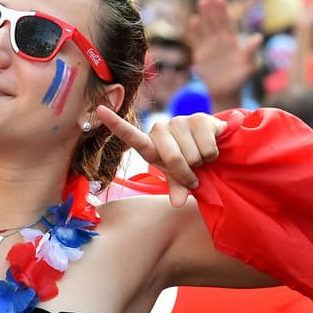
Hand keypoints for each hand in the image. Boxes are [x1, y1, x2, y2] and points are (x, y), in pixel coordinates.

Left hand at [98, 107, 225, 207]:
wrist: (211, 147)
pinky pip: (207, 147)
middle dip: (187, 173)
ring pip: (193, 155)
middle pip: (174, 159)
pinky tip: (209, 147)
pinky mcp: (199, 118)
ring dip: (201, 163)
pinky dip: (212, 155)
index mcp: (149, 145)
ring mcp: (178, 121)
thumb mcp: (177, 179)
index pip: (130, 135)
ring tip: (199, 157)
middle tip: (192, 173)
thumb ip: (176, 189)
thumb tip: (178, 202)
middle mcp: (160, 129)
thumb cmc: (186, 164)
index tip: (99, 109)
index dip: (115, 123)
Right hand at [188, 0, 260, 104]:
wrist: (226, 91)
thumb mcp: (249, 65)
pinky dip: (196, 29)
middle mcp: (221, 41)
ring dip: (204, 14)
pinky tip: (194, 19)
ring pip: (207, 26)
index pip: (227, 21)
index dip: (224, 9)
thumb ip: (251, 51)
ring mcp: (210, 46)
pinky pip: (198, 38)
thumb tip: (258, 37)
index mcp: (232, 41)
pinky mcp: (201, 53)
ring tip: (201, 1)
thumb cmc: (240, 78)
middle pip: (216, 20)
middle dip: (213, 7)